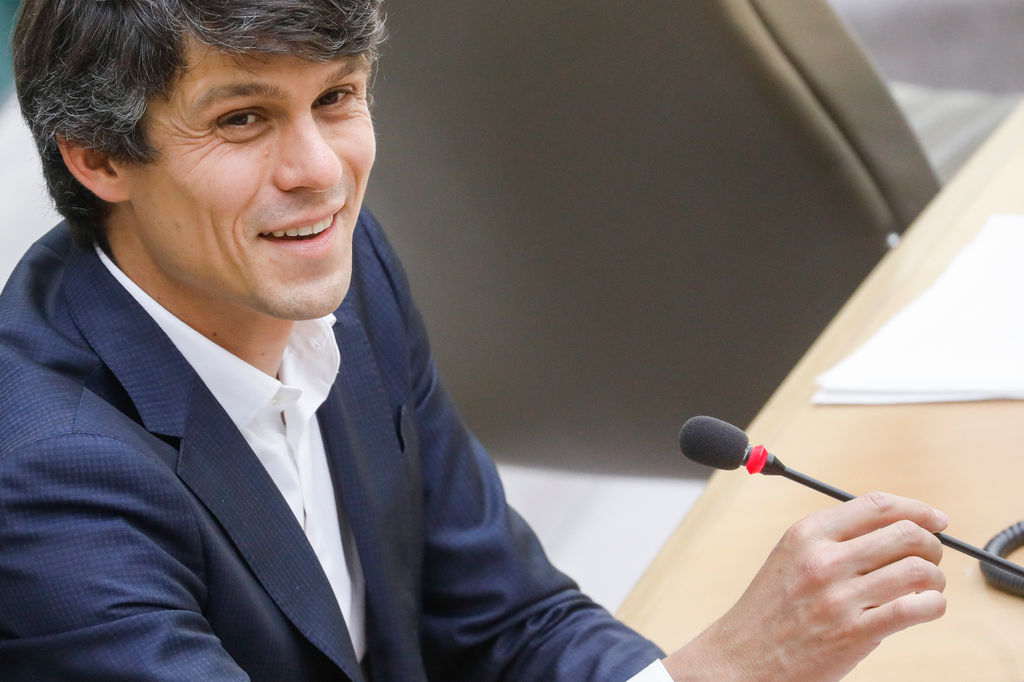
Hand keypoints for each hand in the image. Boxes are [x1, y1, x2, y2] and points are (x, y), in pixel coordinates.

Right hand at [662, 492, 947, 680]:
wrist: (741, 657)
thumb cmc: (771, 610)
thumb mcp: (791, 558)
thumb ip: (834, 540)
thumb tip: (897, 531)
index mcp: (806, 534)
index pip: (877, 506)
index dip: (916, 509)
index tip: (936, 519)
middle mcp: (822, 560)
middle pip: (905, 534)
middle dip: (932, 544)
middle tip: (932, 557)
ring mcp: (838, 597)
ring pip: (917, 570)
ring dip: (936, 578)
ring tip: (929, 588)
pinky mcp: (853, 633)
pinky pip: (914, 609)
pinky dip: (933, 605)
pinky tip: (927, 607)